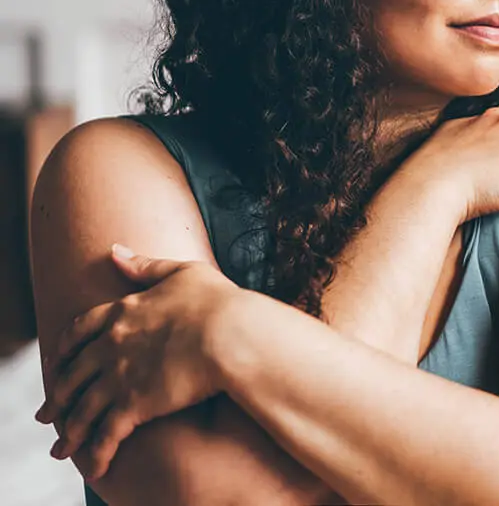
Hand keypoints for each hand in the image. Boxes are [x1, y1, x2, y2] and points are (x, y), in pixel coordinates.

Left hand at [35, 245, 243, 478]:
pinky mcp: (135, 405)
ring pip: (82, 409)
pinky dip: (96, 454)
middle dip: (57, 397)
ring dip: (69, 432)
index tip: (58, 361)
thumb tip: (115, 250)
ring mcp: (119, 376)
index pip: (79, 330)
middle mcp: (111, 345)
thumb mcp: (181, 271)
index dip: (65, 348)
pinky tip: (93, 468)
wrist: (231, 334)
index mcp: (122, 312)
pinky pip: (107, 435)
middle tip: (47, 413)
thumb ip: (145, 265)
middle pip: (72, 374)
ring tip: (61, 450)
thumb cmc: (216, 301)